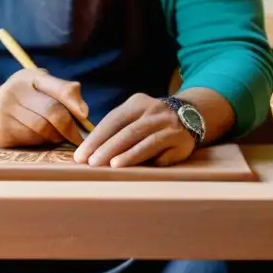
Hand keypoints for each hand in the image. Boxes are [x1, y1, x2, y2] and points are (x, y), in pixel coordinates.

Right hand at [0, 68, 88, 147]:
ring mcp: (4, 112)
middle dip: (69, 127)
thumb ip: (63, 92)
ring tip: (59, 136)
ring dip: (56, 136)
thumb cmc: (24, 98)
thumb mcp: (40, 87)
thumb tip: (84, 111)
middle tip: (78, 137)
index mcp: (28, 77)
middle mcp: (14, 91)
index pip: (58, 88)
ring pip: (42, 129)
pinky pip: (30, 140)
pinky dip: (42, 142)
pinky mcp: (1, 132)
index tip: (85, 115)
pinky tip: (42, 139)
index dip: (74, 103)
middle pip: (52, 112)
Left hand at [73, 93, 195, 167]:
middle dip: (108, 148)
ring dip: (129, 154)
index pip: (113, 120)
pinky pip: (164, 151)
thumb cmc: (151, 121)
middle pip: (127, 130)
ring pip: (145, 140)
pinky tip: (140, 170)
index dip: (96, 138)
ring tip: (113, 166)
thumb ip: (117, 130)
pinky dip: (152, 160)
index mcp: (136, 103)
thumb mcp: (135, 117)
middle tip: (92, 163)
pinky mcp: (181, 139)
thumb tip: (88, 153)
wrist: (190, 114)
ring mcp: (168, 124)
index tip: (81, 155)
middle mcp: (153, 110)